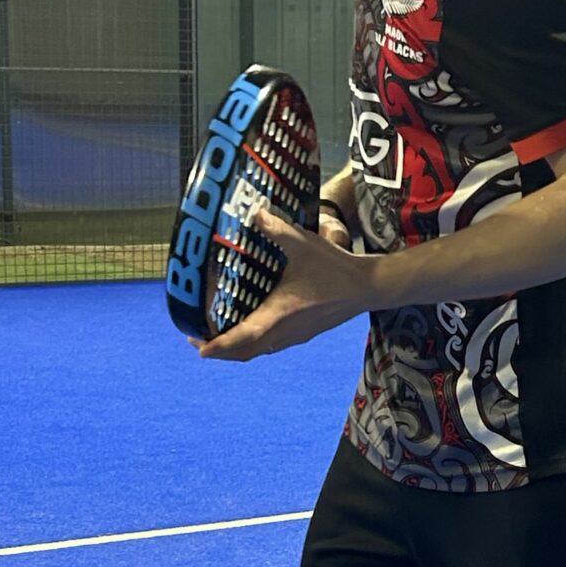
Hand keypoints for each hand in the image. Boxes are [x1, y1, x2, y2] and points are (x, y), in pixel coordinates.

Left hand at [195, 206, 372, 361]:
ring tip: (216, 338)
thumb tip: (254, 213)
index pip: (244, 337)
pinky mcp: (303, 334)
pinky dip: (253, 344)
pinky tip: (247, 329)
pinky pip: (270, 346)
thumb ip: (276, 229)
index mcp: (280, 313)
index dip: (220, 345)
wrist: (368, 287)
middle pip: (245, 352)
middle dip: (220, 350)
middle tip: (197, 340)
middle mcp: (285, 331)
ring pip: (258, 352)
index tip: (199, 348)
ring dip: (236, 349)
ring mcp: (295, 336)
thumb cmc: (336, 268)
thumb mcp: (304, 244)